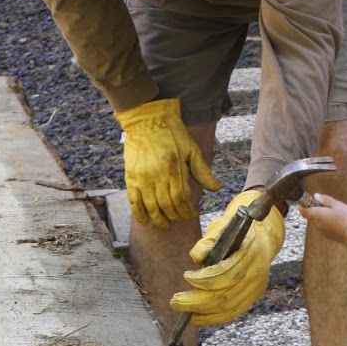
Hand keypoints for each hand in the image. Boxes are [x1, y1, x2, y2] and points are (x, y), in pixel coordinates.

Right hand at [114, 97, 219, 228]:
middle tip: (180, 220)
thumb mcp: (191, 149)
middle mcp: (157, 176)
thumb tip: (215, 189)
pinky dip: (139, 213)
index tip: (191, 214)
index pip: (182, 198)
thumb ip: (202, 171)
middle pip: (167, 206)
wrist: (147, 119)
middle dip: (175, 217)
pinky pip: (134, 201)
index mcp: (174, 169)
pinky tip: (145, 222)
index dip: (187, 210)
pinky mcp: (131, 177)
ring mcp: (142, 178)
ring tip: (165, 225)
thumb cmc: (172, 133)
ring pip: (151, 207)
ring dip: (159, 219)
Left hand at [169, 190, 283, 325]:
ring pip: (228, 308)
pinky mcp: (253, 297)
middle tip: (175, 302)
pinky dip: (213, 318)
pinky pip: (232, 313)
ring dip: (203, 313)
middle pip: (226, 296)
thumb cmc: (236, 232)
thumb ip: (208, 241)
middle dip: (197, 302)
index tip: (186, 276)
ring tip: (183, 312)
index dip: (204, 279)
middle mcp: (257, 274)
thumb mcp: (221, 227)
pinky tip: (197, 317)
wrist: (261, 238)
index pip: (227, 273)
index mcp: (250, 253)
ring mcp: (256, 288)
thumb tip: (196, 257)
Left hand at [299, 192, 346, 242]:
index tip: (306, 200)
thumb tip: (316, 196)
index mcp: (318, 215)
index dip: (302, 205)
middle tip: (324, 204)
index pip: (303, 210)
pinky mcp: (326, 234)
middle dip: (313, 209)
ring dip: (319, 215)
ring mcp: (321, 230)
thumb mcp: (338, 205)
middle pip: (309, 215)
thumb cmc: (346, 218)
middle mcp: (317, 223)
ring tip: (332, 211)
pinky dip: (324, 221)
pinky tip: (335, 219)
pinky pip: (321, 225)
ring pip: (315, 220)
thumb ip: (326, 200)